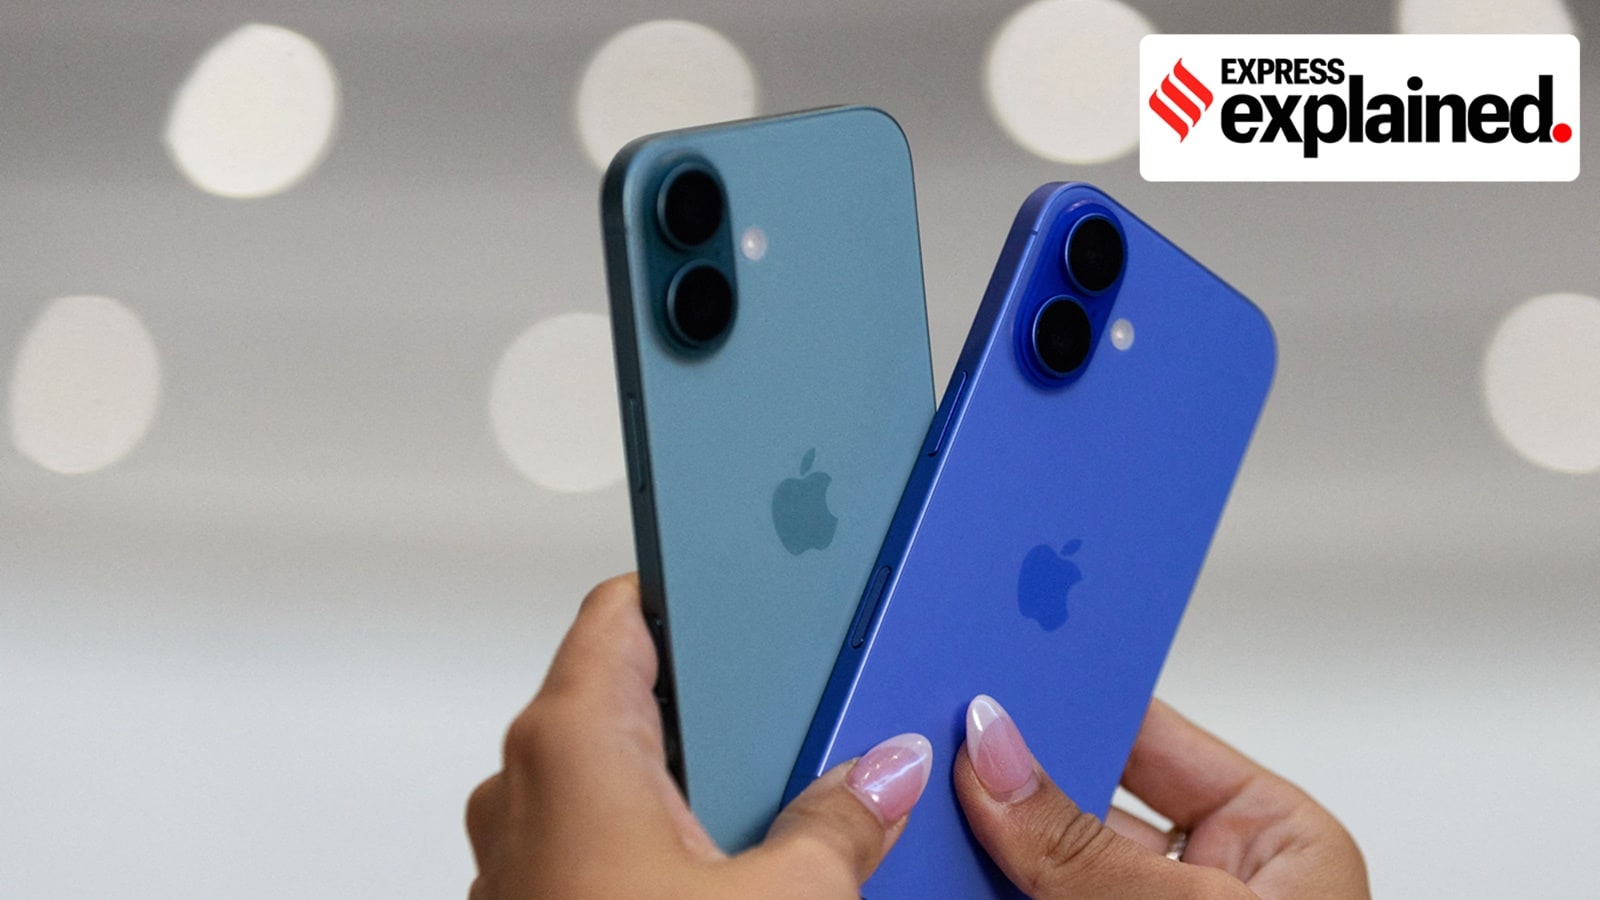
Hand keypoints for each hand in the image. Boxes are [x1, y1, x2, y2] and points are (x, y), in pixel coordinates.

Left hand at [465, 574, 935, 898]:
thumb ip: (840, 819)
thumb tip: (886, 771)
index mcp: (570, 740)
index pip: (624, 609)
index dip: (693, 587)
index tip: (750, 575)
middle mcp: (528, 785)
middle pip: (630, 691)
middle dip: (720, 694)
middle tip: (800, 688)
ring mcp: (527, 852)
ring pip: (621, 772)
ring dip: (699, 776)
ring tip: (788, 780)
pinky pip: (608, 839)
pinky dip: (668, 837)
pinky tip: (739, 862)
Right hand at [953, 694, 1369, 897]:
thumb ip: (1088, 849)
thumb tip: (997, 758)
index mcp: (1275, 841)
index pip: (1155, 733)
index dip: (1076, 692)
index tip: (1000, 661)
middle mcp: (1210, 883)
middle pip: (1083, 796)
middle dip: (1013, 770)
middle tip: (942, 734)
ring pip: (1043, 860)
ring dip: (986, 833)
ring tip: (929, 799)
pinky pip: (1025, 899)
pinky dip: (984, 881)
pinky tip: (943, 861)